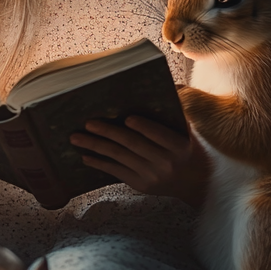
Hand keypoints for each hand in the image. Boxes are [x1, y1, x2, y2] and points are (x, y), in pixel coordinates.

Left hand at [69, 116, 209, 206]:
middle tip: (88, 123)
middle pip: (133, 145)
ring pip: (120, 158)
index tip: (128, 118)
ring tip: (76, 138)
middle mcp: (165, 163)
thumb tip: (164, 84)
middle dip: (109, 133)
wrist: (194, 181)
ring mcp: (152, 176)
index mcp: (179, 146)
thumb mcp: (186, 131)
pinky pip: (116, 172)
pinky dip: (100, 163)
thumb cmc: (186, 147)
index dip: (144, 127)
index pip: (160, 135)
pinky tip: (86, 156)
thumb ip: (175, 112)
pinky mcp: (141, 185)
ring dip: (96, 147)